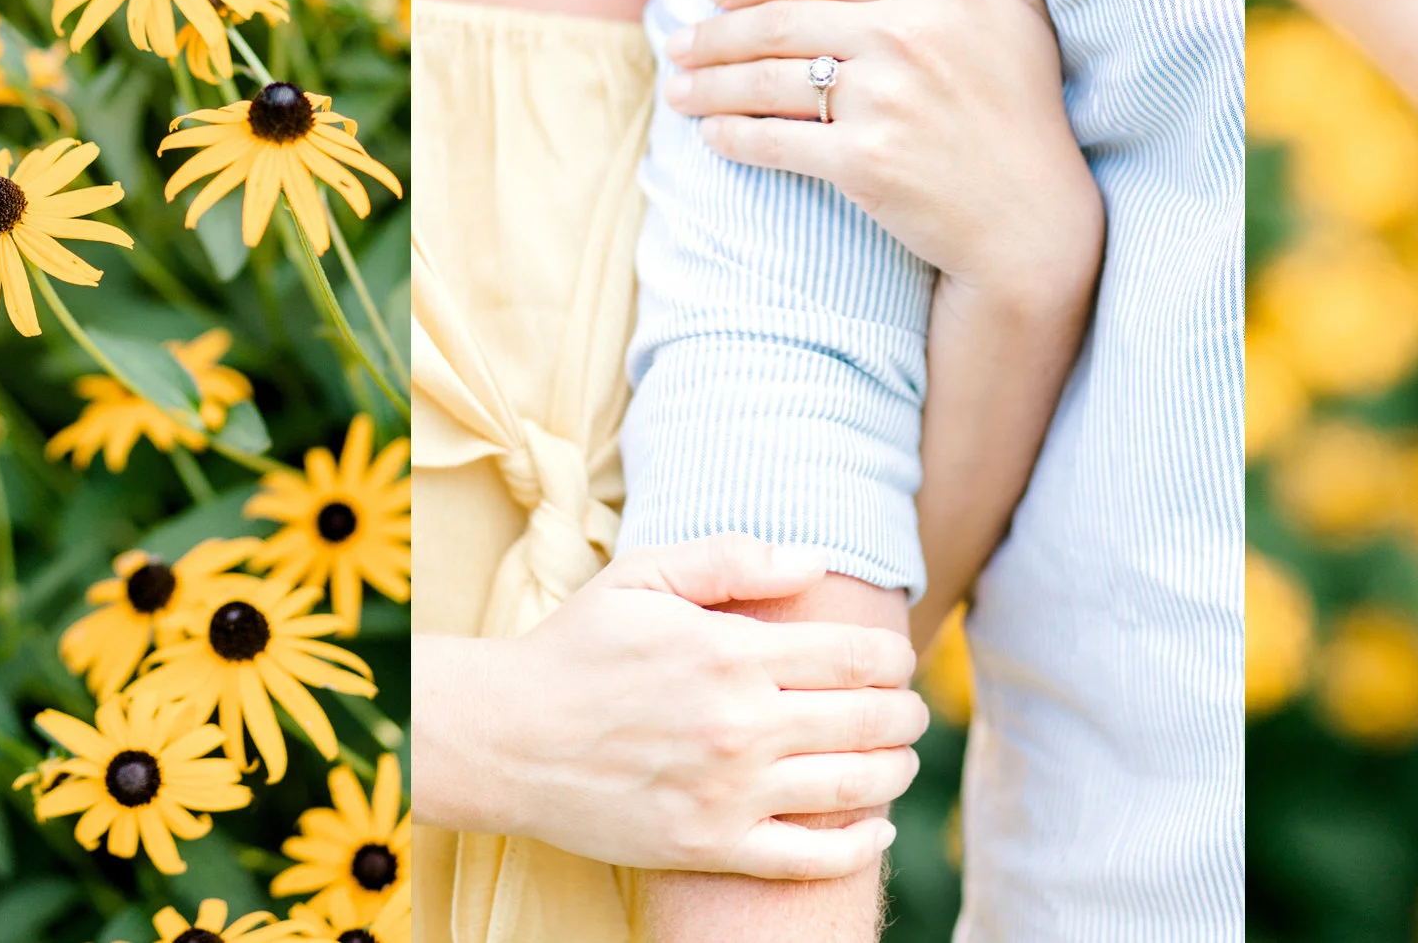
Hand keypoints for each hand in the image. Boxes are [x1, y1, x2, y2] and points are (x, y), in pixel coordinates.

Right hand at [417, 535, 927, 879]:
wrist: (507, 740)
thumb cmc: (577, 649)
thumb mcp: (643, 576)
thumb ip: (732, 559)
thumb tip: (814, 561)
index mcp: (731, 653)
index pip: (855, 657)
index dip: (894, 656)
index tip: (897, 658)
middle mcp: (739, 726)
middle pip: (869, 721)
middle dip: (906, 712)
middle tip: (911, 709)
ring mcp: (727, 794)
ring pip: (852, 789)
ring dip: (895, 772)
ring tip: (900, 759)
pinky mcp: (709, 846)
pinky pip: (808, 858)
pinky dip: (858, 847)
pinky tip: (876, 830)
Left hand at [663, 0, 1104, 310]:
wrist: (1034, 219)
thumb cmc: (1026, 112)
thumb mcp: (1018, 10)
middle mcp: (905, 36)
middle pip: (779, 20)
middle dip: (715, 31)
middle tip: (679, 42)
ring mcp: (884, 100)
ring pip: (766, 78)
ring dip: (709, 83)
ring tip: (678, 89)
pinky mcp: (865, 162)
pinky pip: (776, 140)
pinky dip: (733, 136)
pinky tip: (711, 134)